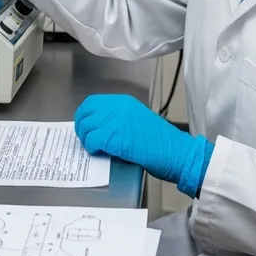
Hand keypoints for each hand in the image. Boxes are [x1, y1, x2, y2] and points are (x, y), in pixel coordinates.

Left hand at [74, 94, 213, 196]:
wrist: (174, 151)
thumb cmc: (161, 141)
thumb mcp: (137, 120)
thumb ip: (119, 119)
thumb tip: (101, 128)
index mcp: (123, 102)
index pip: (93, 102)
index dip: (85, 114)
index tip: (84, 126)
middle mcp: (117, 107)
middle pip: (86, 112)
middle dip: (81, 125)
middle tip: (85, 138)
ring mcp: (115, 120)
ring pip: (87, 126)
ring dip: (87, 139)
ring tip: (94, 148)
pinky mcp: (113, 136)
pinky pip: (92, 140)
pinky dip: (92, 148)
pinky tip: (100, 153)